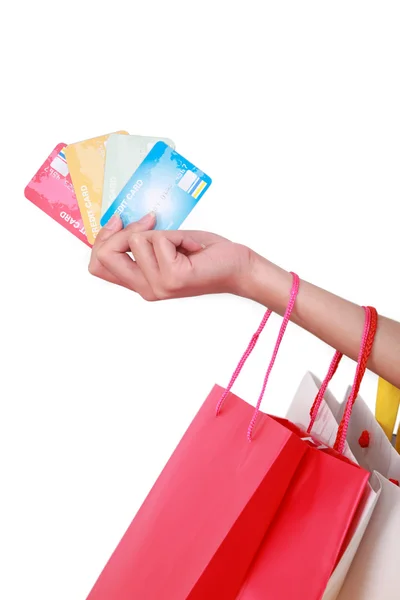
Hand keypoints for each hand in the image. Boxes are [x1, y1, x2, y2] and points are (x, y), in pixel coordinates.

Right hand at [89, 213, 252, 300]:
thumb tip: (119, 222)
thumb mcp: (165, 247)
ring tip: (180, 243)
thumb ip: (141, 243)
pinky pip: (159, 240)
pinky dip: (174, 235)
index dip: (101, 240)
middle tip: (148, 223)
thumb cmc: (206, 257)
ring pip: (136, 241)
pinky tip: (190, 247)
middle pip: (104, 257)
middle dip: (118, 232)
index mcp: (141, 283)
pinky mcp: (173, 277)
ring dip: (159, 232)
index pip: (98, 266)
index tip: (118, 221)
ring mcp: (159, 286)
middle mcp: (146, 289)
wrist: (237, 268)